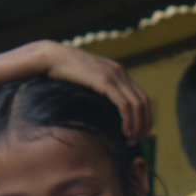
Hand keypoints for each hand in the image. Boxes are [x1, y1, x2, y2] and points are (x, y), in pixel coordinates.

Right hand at [29, 41, 151, 140]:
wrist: (50, 56)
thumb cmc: (63, 71)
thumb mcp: (88, 79)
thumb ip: (99, 89)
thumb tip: (102, 108)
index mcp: (118, 72)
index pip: (141, 96)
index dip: (145, 116)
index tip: (140, 132)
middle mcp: (120, 72)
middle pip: (144, 101)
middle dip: (144, 123)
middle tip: (139, 139)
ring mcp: (114, 76)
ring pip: (137, 105)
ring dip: (137, 125)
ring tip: (131, 139)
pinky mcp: (104, 81)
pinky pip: (125, 105)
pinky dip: (128, 120)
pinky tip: (125, 131)